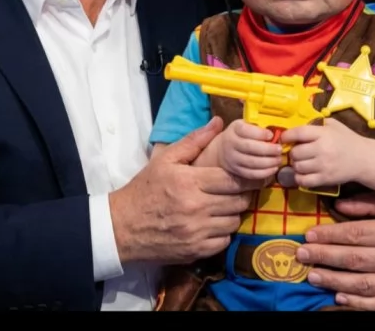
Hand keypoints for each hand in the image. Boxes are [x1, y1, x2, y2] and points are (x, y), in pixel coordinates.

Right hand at [110, 117, 260, 265]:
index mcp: (190, 182)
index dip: (246, 177)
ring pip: (234, 221)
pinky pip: (224, 241)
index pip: (232, 180)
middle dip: (243, 193)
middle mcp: (197, 208)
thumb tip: (217, 122)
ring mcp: (197, 232)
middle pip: (238, 201)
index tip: (251, 174)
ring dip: (233, 212)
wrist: (123, 226)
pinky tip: (213, 222)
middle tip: (237, 188)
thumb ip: (193, 140)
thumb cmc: (145, 189)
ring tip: (224, 204)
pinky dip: (223, 232)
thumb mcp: (165, 159)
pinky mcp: (196, 251)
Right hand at [217, 119, 281, 180]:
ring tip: (279, 159)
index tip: (271, 135)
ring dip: (268, 162)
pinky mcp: (237, 171)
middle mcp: (231, 143)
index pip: (245, 130)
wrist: (223, 149)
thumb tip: (275, 131)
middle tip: (279, 149)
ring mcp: (233, 158)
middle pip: (249, 147)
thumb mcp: (246, 125)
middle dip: (267, 149)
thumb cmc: (241, 134)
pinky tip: (274, 168)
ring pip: (252, 162)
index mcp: (235, 129)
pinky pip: (252, 174)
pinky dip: (265, 172)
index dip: (259, 133)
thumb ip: (257, 126)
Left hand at [282, 118, 365, 187]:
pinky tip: (302, 174)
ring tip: (301, 162)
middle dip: (293, 152)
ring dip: (296, 165)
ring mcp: (323, 166)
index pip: (298, 133)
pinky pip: (304, 181)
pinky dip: (299, 178)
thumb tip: (297, 127)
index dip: (287, 136)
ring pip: (298, 167)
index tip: (284, 138)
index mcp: (323, 134)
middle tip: (297, 152)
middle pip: (295, 152)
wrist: (364, 159)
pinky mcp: (326, 179)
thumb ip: (316, 124)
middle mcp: (322, 149)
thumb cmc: (346, 139)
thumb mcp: (333, 125)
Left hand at [297, 195, 374, 309]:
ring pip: (364, 285)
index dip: (330, 236)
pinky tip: (338, 297)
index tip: (309, 235)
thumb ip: (368, 204)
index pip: (356, 236)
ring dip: (335, 281)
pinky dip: (359, 304)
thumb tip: (337, 207)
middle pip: (356, 260)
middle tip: (302, 254)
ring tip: (313, 275)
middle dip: (325, 257)